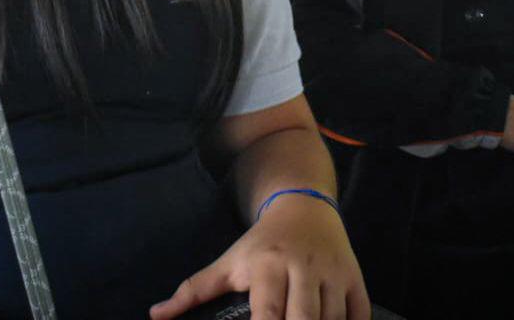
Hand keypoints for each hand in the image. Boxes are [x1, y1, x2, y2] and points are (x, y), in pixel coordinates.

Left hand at [150, 195, 369, 319]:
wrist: (304, 205)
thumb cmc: (261, 242)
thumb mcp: (228, 261)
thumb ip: (194, 290)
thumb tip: (155, 314)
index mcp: (268, 266)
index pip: (268, 315)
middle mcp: (303, 269)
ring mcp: (333, 274)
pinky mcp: (355, 279)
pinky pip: (359, 316)